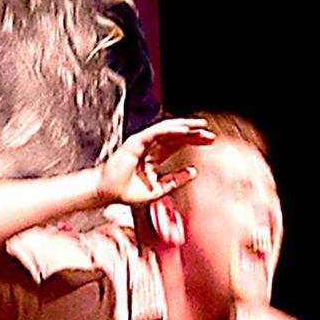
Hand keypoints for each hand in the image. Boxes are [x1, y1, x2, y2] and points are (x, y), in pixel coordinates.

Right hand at [95, 118, 213, 205]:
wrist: (108, 193)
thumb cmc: (127, 192)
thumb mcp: (158, 189)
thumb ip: (175, 180)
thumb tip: (194, 171)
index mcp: (154, 156)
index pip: (177, 144)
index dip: (193, 141)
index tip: (210, 141)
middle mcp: (149, 146)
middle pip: (176, 135)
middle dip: (194, 134)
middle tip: (211, 135)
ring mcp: (143, 142)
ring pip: (168, 130)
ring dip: (185, 127)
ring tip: (201, 126)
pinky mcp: (136, 141)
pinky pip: (156, 132)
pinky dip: (170, 130)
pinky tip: (185, 130)